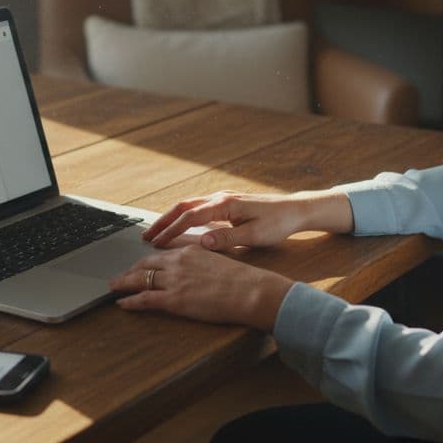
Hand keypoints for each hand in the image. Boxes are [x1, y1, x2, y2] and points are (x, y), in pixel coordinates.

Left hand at [108, 246, 294, 330]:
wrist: (250, 291)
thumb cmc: (241, 280)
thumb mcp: (219, 261)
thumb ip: (203, 261)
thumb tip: (197, 267)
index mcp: (190, 251)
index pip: (161, 254)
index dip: (146, 261)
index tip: (139, 264)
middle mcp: (178, 262)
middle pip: (145, 264)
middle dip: (130, 271)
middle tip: (119, 276)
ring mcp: (175, 280)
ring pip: (140, 279)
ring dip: (123, 283)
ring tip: (113, 287)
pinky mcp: (174, 299)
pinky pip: (145, 299)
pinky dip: (130, 301)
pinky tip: (122, 303)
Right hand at [142, 189, 353, 250]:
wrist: (296, 210)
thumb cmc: (279, 223)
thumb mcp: (255, 235)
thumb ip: (227, 239)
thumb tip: (201, 242)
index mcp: (225, 205)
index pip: (190, 217)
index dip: (171, 230)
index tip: (156, 243)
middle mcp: (221, 198)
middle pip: (183, 207)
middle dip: (163, 221)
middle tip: (146, 236)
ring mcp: (224, 199)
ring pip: (190, 205)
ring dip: (172, 218)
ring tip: (157, 232)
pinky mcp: (228, 204)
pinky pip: (199, 208)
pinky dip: (184, 216)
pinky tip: (180, 227)